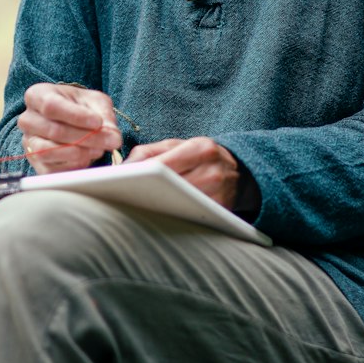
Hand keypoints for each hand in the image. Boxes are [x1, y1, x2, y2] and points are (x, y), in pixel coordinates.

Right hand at [17, 83, 121, 173]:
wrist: (70, 120)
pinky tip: (88, 158)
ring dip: (79, 153)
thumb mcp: (95, 101)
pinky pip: (52, 169)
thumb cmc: (80, 106)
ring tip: (99, 149)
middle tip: (110, 140)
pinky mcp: (36, 163)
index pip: (51, 106)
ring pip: (49, 152)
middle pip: (54, 131)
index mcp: (37, 95)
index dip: (76, 116)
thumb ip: (104, 115)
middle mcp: (27, 120)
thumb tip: (113, 136)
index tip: (98, 122)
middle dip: (86, 137)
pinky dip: (73, 165)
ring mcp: (29, 143)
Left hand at [126, 136, 241, 209]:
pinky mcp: (219, 213)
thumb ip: (151, 151)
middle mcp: (211, 172)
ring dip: (155, 206)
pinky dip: (172, 216)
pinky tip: (157, 215)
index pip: (163, 164)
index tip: (121, 180)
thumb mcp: (180, 145)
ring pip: (178, 205)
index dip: (140, 174)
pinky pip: (189, 217)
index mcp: (200, 149)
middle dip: (144, 191)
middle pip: (169, 186)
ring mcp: (217, 195)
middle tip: (122, 195)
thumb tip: (123, 167)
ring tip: (136, 204)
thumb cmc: (203, 157)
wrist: (242, 172)